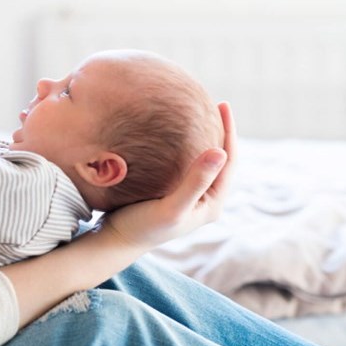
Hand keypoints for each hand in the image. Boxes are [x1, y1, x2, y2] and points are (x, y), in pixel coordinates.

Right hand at [100, 101, 236, 248]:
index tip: (223, 104)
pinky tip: (173, 134)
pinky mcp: (174, 194)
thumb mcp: (171, 206)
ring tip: (197, 114)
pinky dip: (185, 146)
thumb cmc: (142, 226)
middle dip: (219, 132)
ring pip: (203, 162)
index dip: (229, 131)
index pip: (229, 160)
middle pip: (220, 160)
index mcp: (213, 203)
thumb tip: (221, 151)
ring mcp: (190, 198)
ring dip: (203, 138)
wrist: (116, 241)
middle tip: (214, 103)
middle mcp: (205, 200)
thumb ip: (195, 181)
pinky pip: (187, 164)